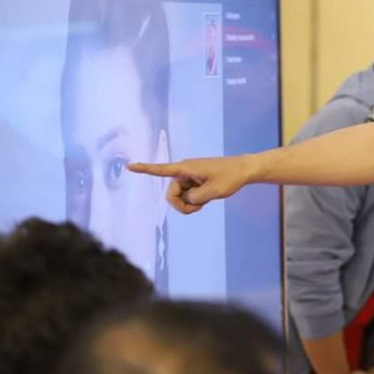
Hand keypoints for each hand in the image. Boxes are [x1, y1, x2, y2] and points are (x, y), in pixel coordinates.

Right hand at [128, 155, 253, 213]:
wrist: (244, 170)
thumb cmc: (230, 177)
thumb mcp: (212, 192)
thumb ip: (194, 198)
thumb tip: (185, 199)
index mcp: (186, 168)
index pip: (161, 169)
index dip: (144, 169)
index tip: (129, 165)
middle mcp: (184, 171)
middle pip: (171, 195)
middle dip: (182, 205)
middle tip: (199, 208)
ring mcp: (189, 177)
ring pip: (180, 198)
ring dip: (190, 204)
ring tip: (207, 200)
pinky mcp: (194, 181)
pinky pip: (188, 196)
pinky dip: (195, 201)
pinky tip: (207, 198)